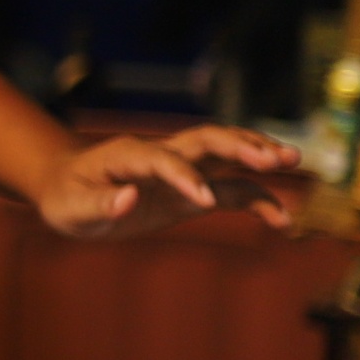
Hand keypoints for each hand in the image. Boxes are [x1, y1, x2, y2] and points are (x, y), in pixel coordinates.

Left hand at [36, 124, 302, 241]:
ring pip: (224, 154)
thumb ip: (97, 205)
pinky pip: (230, 191)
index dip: (182, 177)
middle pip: (206, 140)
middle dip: (239, 145)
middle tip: (274, 158)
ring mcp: (180, 170)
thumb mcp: (70, 209)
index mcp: (128, 155)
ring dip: (257, 154)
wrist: (69, 188)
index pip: (162, 159)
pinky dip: (256, 199)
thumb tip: (126, 200)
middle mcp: (160, 155)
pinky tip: (281, 219)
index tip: (201, 202)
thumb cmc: (66, 197)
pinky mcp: (190, 191)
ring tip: (294, 161)